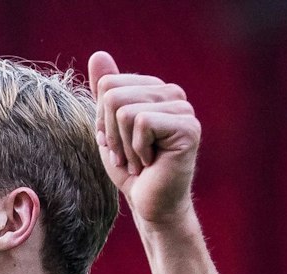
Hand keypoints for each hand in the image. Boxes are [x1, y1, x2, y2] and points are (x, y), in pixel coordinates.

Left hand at [88, 51, 198, 226]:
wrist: (152, 205)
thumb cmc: (132, 170)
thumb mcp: (109, 128)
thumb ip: (104, 93)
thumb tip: (98, 55)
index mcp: (155, 90)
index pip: (108, 84)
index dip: (103, 120)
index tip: (118, 143)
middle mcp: (173, 93)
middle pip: (113, 95)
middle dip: (112, 133)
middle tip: (129, 156)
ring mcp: (184, 108)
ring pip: (125, 110)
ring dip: (125, 145)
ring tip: (141, 160)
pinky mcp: (188, 126)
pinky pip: (142, 123)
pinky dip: (137, 150)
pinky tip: (152, 163)